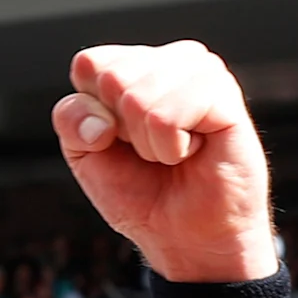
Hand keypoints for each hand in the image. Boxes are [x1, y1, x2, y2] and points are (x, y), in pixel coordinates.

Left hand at [52, 42, 273, 282]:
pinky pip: (166, 115)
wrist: (188, 237)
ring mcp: (203, 73)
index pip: (89, 63)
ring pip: (138, 96)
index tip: (116, 140)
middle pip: (112, 77)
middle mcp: (172, 60)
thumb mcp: (84, 154)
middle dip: (121, 130)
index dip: (90, 114)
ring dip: (147, 143)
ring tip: (173, 153)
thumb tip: (100, 118)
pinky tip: (192, 152)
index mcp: (137, 65)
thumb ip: (71, 119)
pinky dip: (169, 148)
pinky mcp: (226, 95)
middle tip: (151, 151)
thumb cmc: (141, 191)